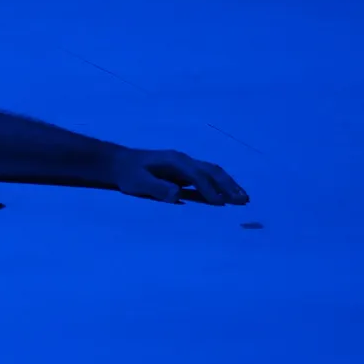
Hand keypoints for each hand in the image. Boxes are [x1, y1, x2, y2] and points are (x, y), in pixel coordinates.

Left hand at [110, 148, 249, 205]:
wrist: (120, 163)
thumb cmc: (128, 174)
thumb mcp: (138, 182)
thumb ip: (157, 188)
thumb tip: (177, 194)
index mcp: (174, 161)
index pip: (197, 176)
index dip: (209, 189)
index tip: (220, 204)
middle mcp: (183, 160)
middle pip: (211, 170)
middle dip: (228, 184)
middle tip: (244, 199)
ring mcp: (185, 164)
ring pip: (212, 171)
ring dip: (228, 183)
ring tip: (242, 198)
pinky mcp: (184, 171)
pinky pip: (207, 176)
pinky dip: (220, 184)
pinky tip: (227, 194)